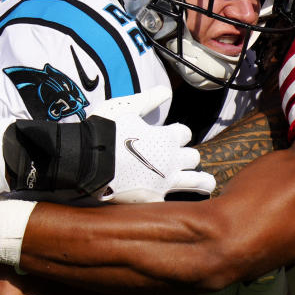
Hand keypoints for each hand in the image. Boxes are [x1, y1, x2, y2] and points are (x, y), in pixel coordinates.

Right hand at [91, 86, 209, 202]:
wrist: (87, 158)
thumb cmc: (105, 130)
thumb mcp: (127, 107)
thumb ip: (149, 100)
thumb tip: (166, 90)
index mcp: (167, 137)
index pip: (184, 133)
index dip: (178, 134)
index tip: (171, 136)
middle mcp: (171, 160)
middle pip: (193, 157)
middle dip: (188, 158)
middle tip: (182, 161)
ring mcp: (164, 181)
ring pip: (196, 182)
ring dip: (203, 182)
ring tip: (207, 183)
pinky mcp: (152, 199)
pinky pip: (171, 202)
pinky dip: (173, 202)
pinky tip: (178, 204)